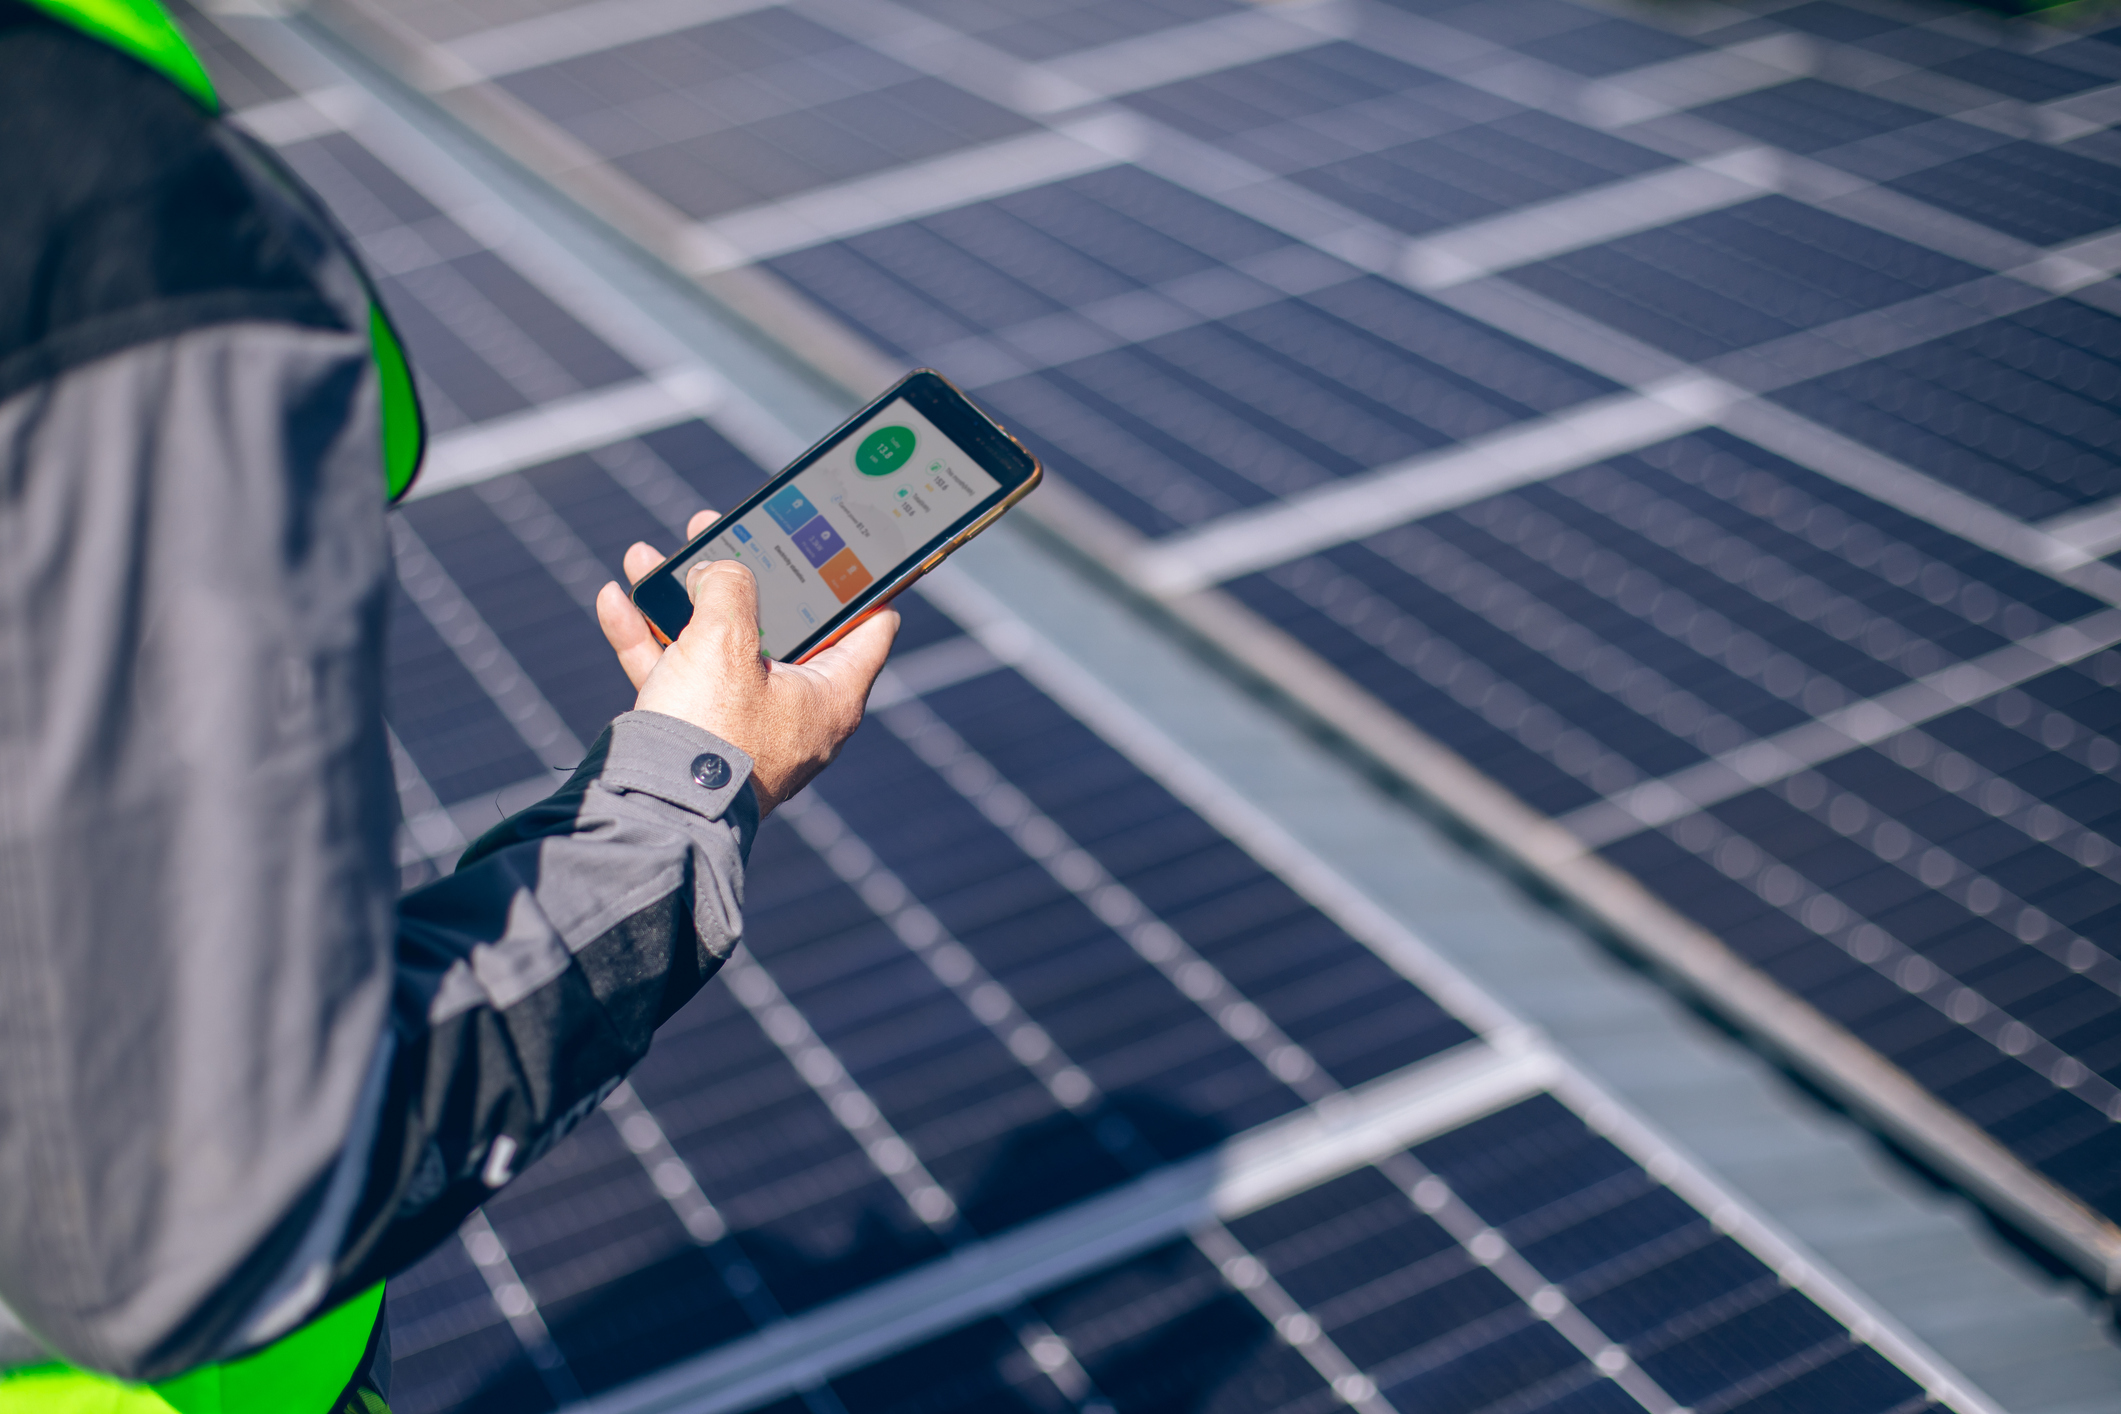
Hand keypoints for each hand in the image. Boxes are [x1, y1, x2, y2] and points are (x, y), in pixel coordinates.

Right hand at [596, 509, 897, 815]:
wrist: (653, 812)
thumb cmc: (710, 732)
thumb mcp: (726, 640)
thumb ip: (729, 587)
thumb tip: (717, 570)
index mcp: (830, 694)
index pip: (869, 627)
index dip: (862, 583)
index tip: (849, 549)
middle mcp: (794, 711)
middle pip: (778, 627)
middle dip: (743, 577)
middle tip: (726, 534)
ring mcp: (743, 725)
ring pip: (715, 646)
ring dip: (681, 601)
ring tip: (651, 557)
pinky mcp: (697, 736)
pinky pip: (677, 676)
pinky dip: (648, 640)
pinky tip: (615, 599)